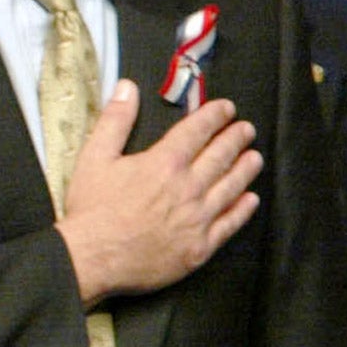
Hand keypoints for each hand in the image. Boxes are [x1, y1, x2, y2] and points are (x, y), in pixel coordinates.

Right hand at [55, 81, 262, 305]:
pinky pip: (229, 224)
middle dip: (236, 138)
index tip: (226, 108)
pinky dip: (242, 210)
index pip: (197, 130)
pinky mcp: (199, 248)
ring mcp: (197, 219)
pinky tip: (250, 200)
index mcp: (164, 163)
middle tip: (247, 129)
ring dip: (245, 169)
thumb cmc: (91, 210)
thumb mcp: (94, 157)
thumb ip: (115, 120)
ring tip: (255, 158)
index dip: (215, 116)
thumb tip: (127, 87)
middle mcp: (187, 188)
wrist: (91, 260)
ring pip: (230, 188)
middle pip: (221, 156)